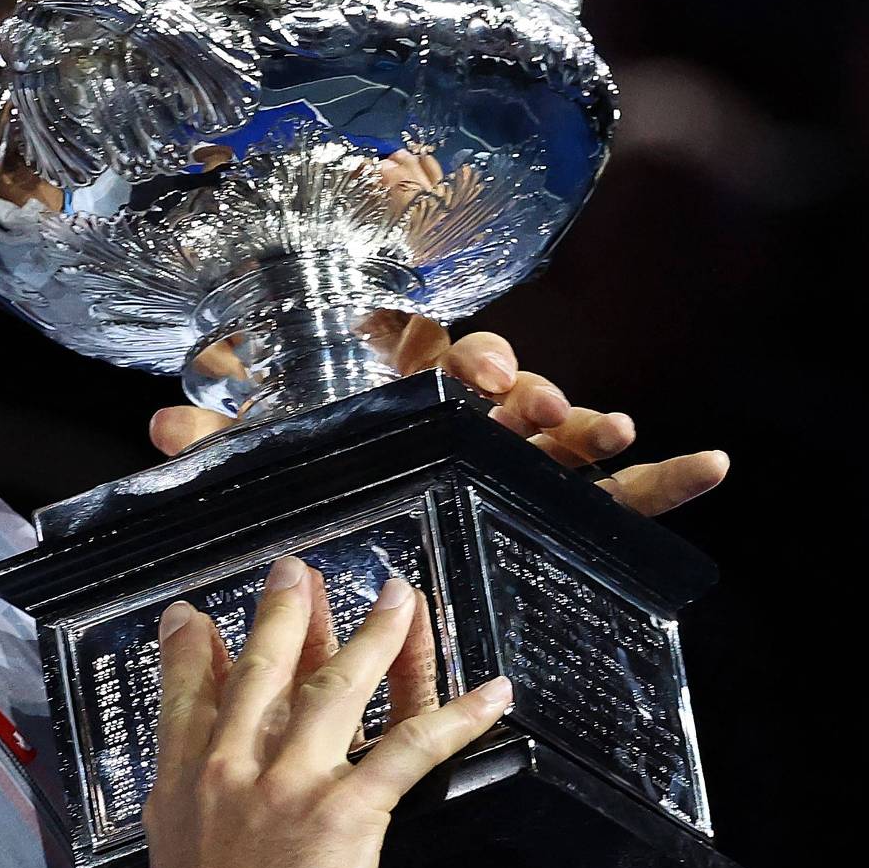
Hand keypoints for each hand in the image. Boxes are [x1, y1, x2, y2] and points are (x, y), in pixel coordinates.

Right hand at [64, 556, 508, 867]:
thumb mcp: (172, 856)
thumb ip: (185, 805)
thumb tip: (188, 786)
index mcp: (188, 780)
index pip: (189, 691)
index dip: (194, 647)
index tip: (194, 616)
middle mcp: (235, 766)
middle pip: (266, 667)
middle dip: (287, 611)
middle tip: (300, 571)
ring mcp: (290, 783)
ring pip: (338, 686)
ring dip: (376, 634)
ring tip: (398, 597)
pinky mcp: (344, 812)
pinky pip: (410, 747)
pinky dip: (457, 715)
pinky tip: (489, 692)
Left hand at [147, 168, 728, 517]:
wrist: (351, 512)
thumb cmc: (318, 471)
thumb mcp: (267, 460)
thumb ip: (218, 443)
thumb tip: (154, 432)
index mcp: (406, 389)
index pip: (437, 356)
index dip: (457, 355)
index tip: (469, 369)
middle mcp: (469, 415)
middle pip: (510, 390)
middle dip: (522, 388)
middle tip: (521, 400)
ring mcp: (516, 456)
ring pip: (564, 435)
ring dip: (587, 428)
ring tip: (611, 431)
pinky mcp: (549, 501)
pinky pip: (617, 493)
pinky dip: (664, 481)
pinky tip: (714, 467)